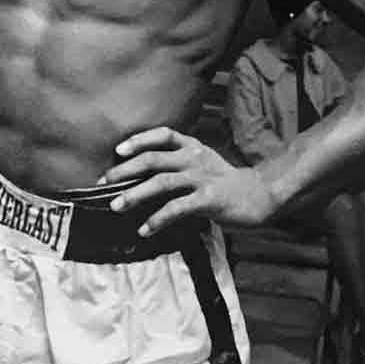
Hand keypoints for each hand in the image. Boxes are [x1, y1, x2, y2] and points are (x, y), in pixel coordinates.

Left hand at [100, 126, 278, 236]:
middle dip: (125, 170)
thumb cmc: (224, 182)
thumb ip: (177, 165)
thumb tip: (139, 177)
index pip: (163, 134)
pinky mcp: (209, 198)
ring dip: (136, 194)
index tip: (118, 150)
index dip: (138, 140)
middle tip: (104, 182)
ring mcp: (202, 177)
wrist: (259, 195)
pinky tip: (145, 228)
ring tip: (116, 206)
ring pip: (162, 182)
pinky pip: (178, 207)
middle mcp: (195, 158)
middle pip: (154, 159)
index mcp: (192, 146)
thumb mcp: (201, 164)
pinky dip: (158, 218)